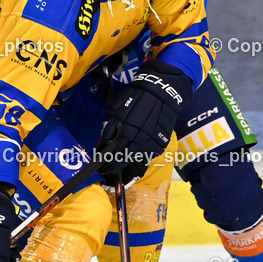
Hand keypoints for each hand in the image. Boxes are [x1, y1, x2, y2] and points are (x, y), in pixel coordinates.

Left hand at [98, 59, 192, 185]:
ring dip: (126, 161)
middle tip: (108, 169)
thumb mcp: (115, 107)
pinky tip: (136, 152)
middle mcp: (135, 139)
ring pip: (134, 159)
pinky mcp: (160, 143)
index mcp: (123, 130)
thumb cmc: (135, 97)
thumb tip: (104, 141)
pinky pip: (147, 154)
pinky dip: (141, 155)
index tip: (101, 164)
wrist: (161, 92)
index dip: (104, 160)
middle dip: (113, 167)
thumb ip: (108, 125)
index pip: (110, 152)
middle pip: (121, 160)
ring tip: (121, 161)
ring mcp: (148, 143)